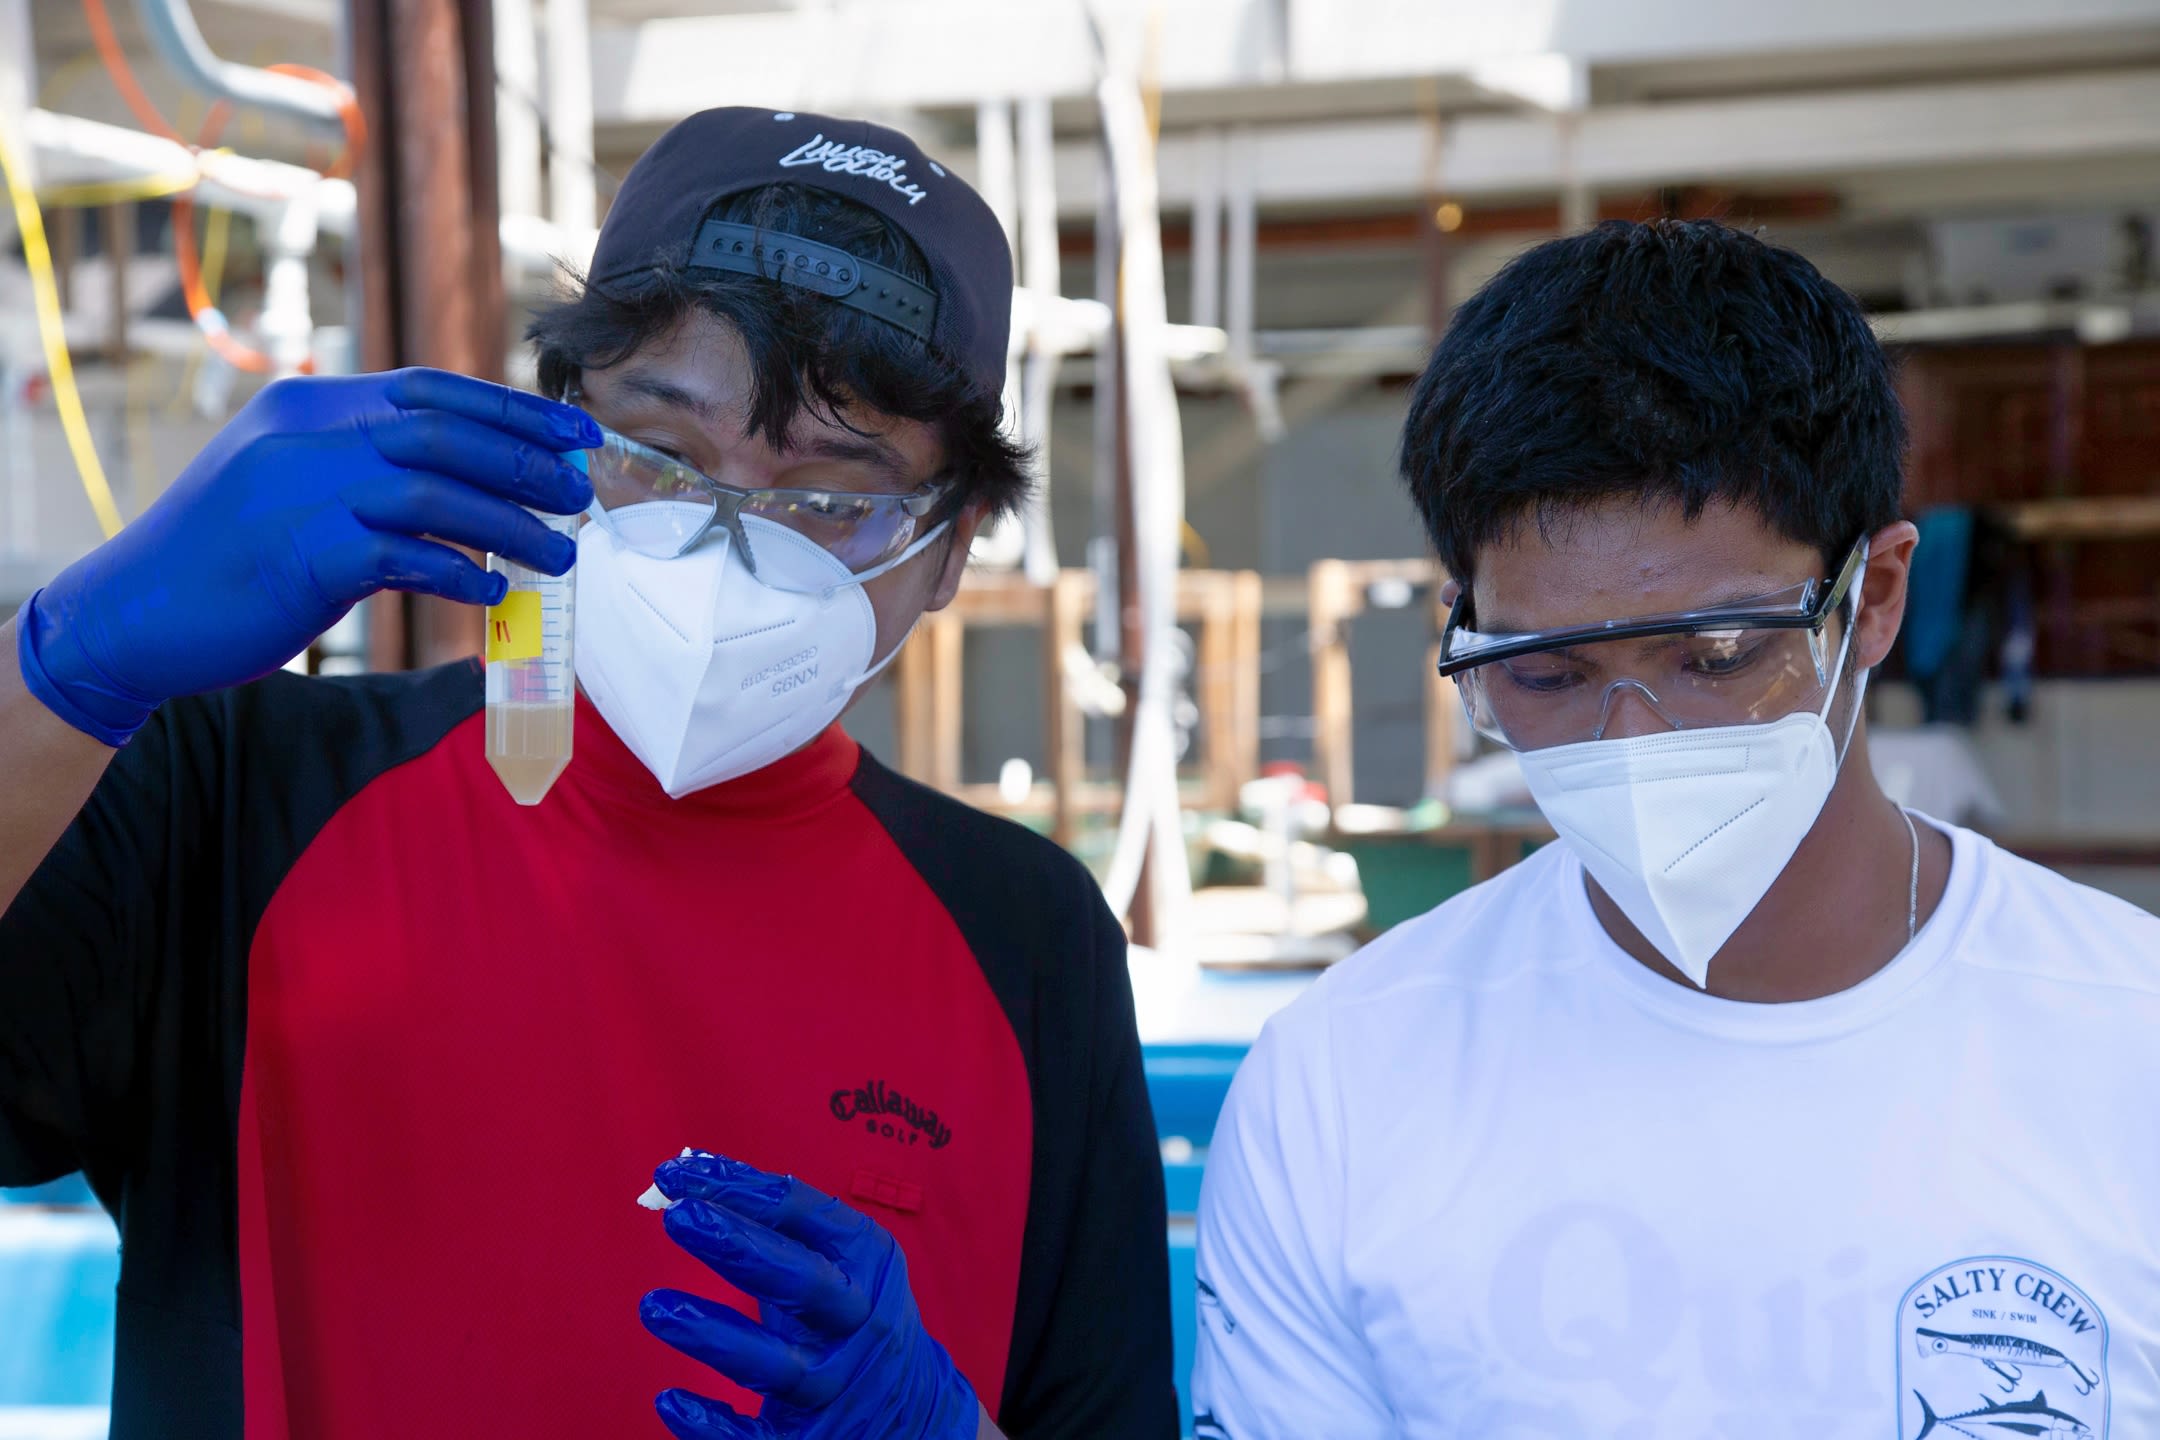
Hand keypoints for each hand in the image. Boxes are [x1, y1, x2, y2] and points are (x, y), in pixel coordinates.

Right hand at [15, 367, 597, 744]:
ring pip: (437, 491)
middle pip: (446, 432)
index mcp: (309, 406)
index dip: (513, 407)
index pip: (431, 389)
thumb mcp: (294, 483)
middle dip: (526, 460)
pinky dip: (462, 573)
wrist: (132, 612)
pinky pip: (407, 556)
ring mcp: (302, 493)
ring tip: (562, 555)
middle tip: (579, 494)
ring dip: (513, 525)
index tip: (574, 433)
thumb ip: (367, 468)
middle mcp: (306, 436)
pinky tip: (495, 593)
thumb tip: (474, 481)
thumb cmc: (228, 555)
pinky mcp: (303, 556)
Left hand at [639, 1151, 979, 1439]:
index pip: (803, 1212)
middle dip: (739, 1246)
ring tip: (653, 1305)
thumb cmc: (851, 1312)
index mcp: (867, 1260)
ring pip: (778, 1366)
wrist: (918, 1408)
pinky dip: (714, 1424)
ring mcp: (839, 1385)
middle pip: (803, 1282)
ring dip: (715, 1336)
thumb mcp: (838, 1257)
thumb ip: (774, 1222)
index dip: (737, 1188)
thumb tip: (690, 1177)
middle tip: (680, 1215)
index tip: (675, 1172)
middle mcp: (861, 1321)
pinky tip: (670, 1400)